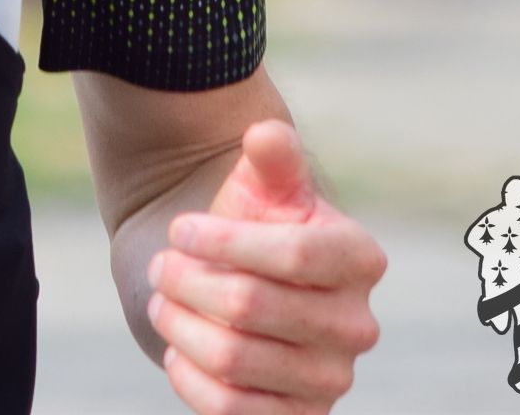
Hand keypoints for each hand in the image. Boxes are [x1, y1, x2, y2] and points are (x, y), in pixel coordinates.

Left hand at [145, 119, 385, 413]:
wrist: (247, 289)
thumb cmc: (256, 228)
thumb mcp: (263, 187)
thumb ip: (271, 157)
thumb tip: (264, 133)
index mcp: (359, 259)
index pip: (293, 254)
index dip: (224, 241)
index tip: (179, 229)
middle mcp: (358, 325)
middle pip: (252, 305)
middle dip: (189, 281)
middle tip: (160, 267)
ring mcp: (331, 379)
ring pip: (233, 358)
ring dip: (181, 325)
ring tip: (162, 301)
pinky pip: (231, 409)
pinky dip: (189, 377)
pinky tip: (176, 348)